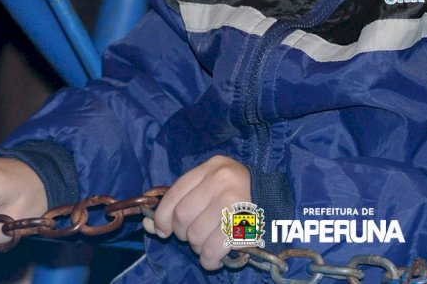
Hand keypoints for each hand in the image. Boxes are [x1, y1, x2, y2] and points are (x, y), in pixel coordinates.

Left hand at [144, 155, 250, 269]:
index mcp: (211, 167)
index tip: (162, 231)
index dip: (162, 216)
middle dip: (184, 233)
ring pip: (196, 236)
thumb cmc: (237, 194)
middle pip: (183, 216)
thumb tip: (148, 225)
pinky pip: (212, 250)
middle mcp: (221, 179)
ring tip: (209, 242)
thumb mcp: (210, 187)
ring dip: (198, 247)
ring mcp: (233, 200)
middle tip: (194, 235)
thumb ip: (181, 201)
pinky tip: (214, 256)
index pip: (175, 192)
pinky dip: (209, 259)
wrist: (277, 200)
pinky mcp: (243, 224)